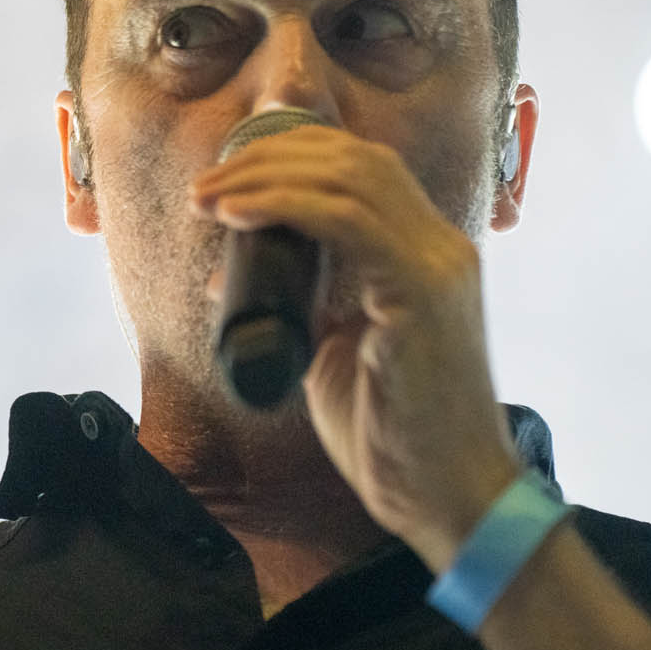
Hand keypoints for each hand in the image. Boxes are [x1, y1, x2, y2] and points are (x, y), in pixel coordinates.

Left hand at [190, 126, 521, 567]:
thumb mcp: (333, 350)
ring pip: (350, 177)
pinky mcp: (423, 292)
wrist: (445, 496)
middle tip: (206, 185)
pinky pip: (351, 222)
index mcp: (426, 252)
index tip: (227, 176)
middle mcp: (441, 245)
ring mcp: (438, 265)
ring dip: (267, 177)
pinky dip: (288, 206)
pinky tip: (239, 215)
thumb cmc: (391, 433)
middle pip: (353, 158)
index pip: (362, 167)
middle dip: (268, 157)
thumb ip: (302, 305)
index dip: (292, 153)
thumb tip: (230, 274)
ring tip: (209, 198)